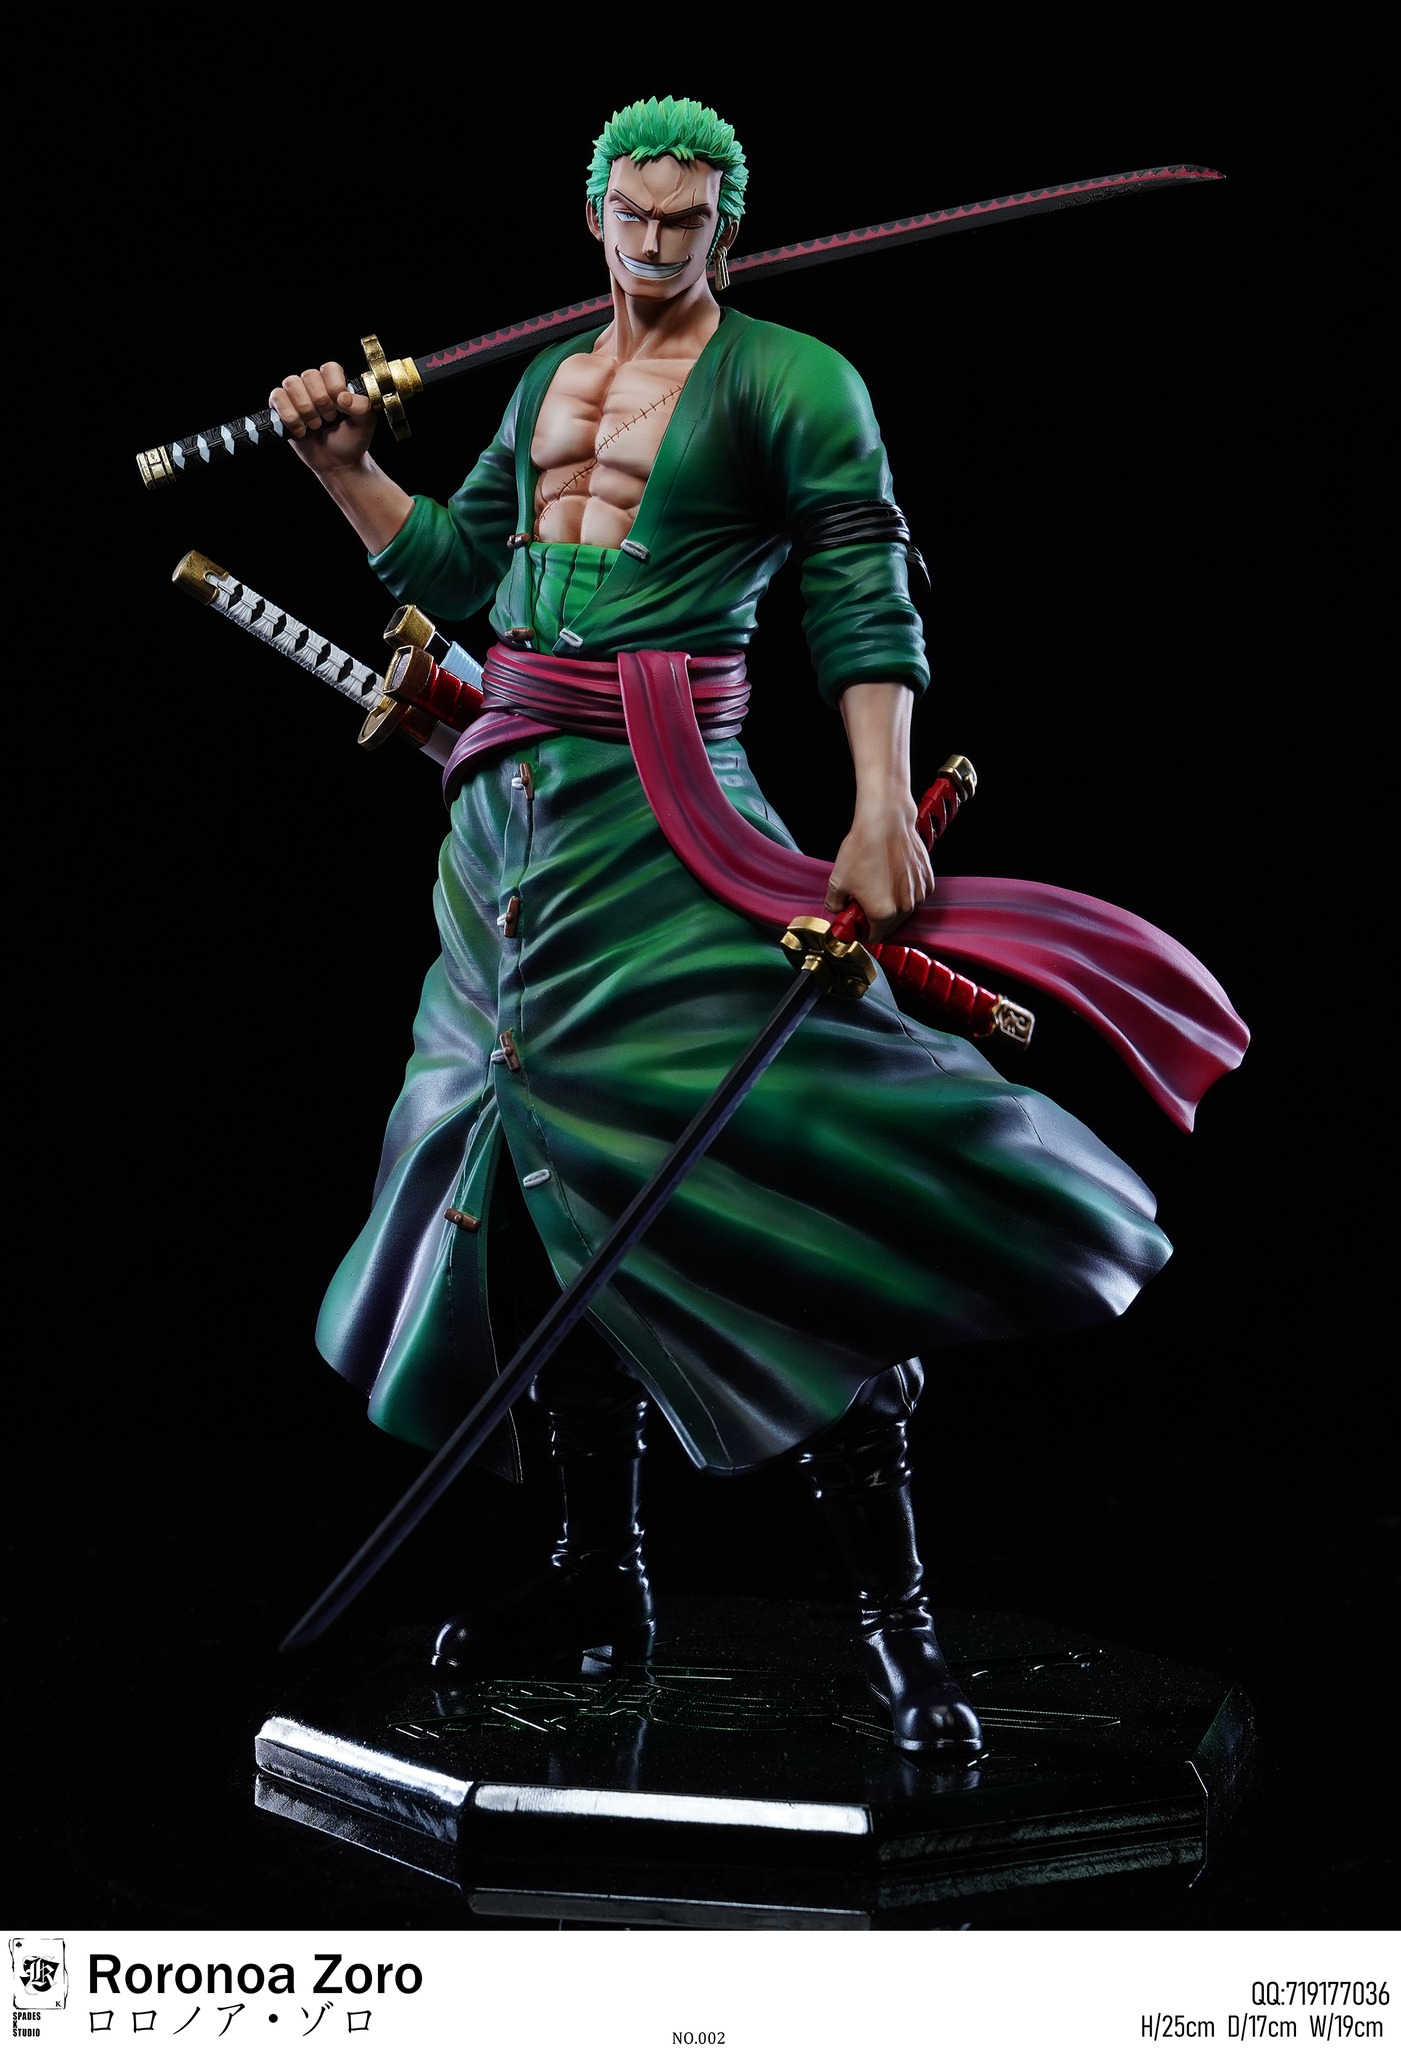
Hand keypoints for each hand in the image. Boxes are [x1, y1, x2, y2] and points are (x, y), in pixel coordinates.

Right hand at [268, 361, 376, 472]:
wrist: (337, 463)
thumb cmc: (351, 440)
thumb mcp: (365, 424)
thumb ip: (362, 407)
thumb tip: (343, 397)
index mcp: (335, 382)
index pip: (329, 368)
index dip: (334, 388)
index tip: (340, 408)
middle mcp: (314, 384)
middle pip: (309, 375)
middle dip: (321, 403)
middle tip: (329, 420)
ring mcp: (296, 394)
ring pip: (291, 383)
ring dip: (305, 409)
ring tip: (315, 426)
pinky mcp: (281, 407)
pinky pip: (277, 397)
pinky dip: (290, 417)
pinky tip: (301, 431)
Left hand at [825, 798, 933, 941]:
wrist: (885, 822)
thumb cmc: (863, 849)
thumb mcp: (837, 881)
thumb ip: (835, 904)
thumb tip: (838, 910)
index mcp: (882, 913)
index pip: (874, 937)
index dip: (864, 931)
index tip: (858, 923)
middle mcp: (905, 907)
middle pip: (891, 925)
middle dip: (878, 917)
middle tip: (866, 900)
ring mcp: (919, 893)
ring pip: (905, 909)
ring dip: (894, 903)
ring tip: (880, 882)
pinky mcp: (927, 879)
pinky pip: (916, 894)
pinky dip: (906, 890)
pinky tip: (894, 875)